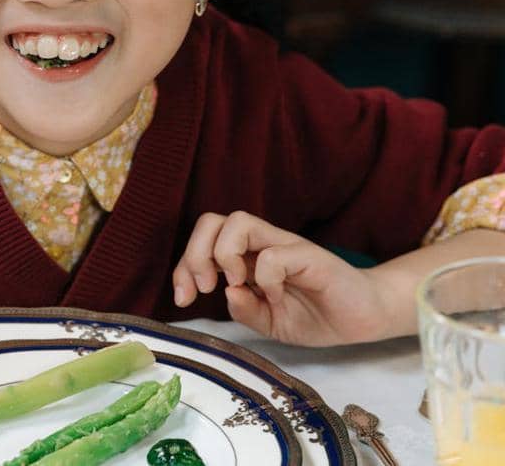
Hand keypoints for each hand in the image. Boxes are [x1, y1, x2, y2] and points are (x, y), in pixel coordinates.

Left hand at [171, 211, 387, 345]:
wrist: (362, 318)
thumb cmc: (315, 315)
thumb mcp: (270, 323)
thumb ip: (245, 311)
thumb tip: (226, 294)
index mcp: (246, 258)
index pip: (203, 242)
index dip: (183, 266)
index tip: (184, 298)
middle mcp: (261, 245)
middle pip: (213, 221)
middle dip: (194, 254)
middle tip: (204, 287)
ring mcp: (285, 246)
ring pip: (239, 222)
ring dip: (224, 255)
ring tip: (235, 284)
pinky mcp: (309, 255)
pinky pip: (275, 254)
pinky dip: (265, 278)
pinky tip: (277, 297)